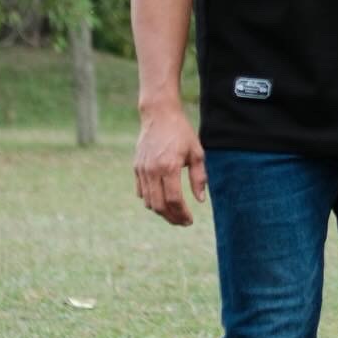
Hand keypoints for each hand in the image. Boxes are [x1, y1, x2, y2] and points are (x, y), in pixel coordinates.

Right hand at [133, 106, 206, 225]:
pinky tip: (162, 201)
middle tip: (182, 222)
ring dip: (161, 212)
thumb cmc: (181, 132)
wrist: (159, 115)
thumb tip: (200, 200)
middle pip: (159, 205)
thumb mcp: (196, 152)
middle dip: (172, 218)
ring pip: (148, 202)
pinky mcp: (136, 168)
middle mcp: (153, 170)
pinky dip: (151, 201)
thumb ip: (199, 178)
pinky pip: (141, 192)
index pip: (174, 200)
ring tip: (174, 214)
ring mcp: (142, 170)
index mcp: (170, 167)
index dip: (182, 214)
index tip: (190, 220)